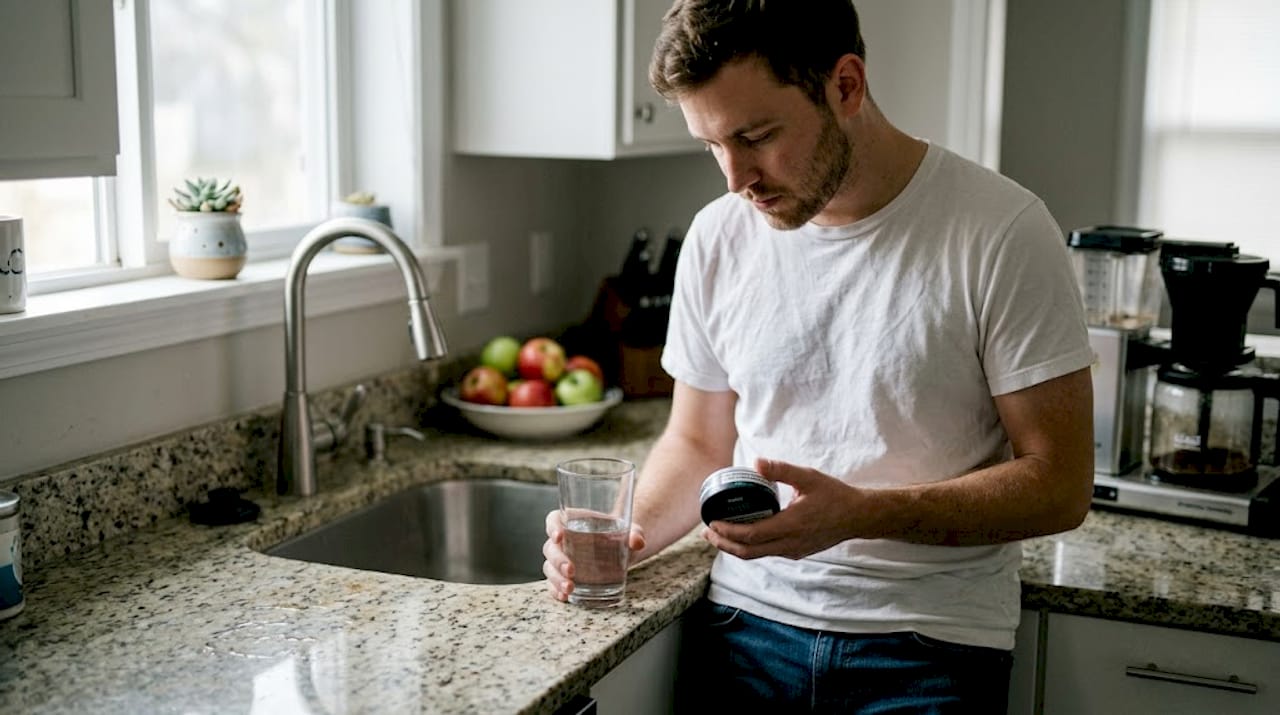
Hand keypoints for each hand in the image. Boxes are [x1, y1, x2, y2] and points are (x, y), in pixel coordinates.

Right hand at [542, 509, 645, 600]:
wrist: (622, 550)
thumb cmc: (620, 534)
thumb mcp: (630, 531)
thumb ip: (634, 533)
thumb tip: (637, 541)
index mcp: (573, 521)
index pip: (554, 519)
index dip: (552, 526)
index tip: (559, 536)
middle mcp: (563, 540)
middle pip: (550, 548)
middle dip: (558, 560)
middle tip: (571, 570)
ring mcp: (562, 559)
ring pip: (549, 567)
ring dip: (556, 579)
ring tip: (570, 588)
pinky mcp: (565, 576)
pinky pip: (553, 584)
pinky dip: (555, 590)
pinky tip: (564, 597)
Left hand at [702, 458, 858, 559]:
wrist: (858, 516)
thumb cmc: (834, 495)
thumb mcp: (808, 477)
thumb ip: (781, 470)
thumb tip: (755, 462)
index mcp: (790, 525)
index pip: (750, 535)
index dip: (727, 532)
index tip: (711, 523)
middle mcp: (789, 543)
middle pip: (747, 552)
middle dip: (724, 544)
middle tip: (706, 533)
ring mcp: (793, 551)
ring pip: (757, 555)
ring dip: (735, 547)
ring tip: (718, 536)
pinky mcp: (797, 552)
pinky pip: (767, 553)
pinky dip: (750, 547)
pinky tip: (744, 535)